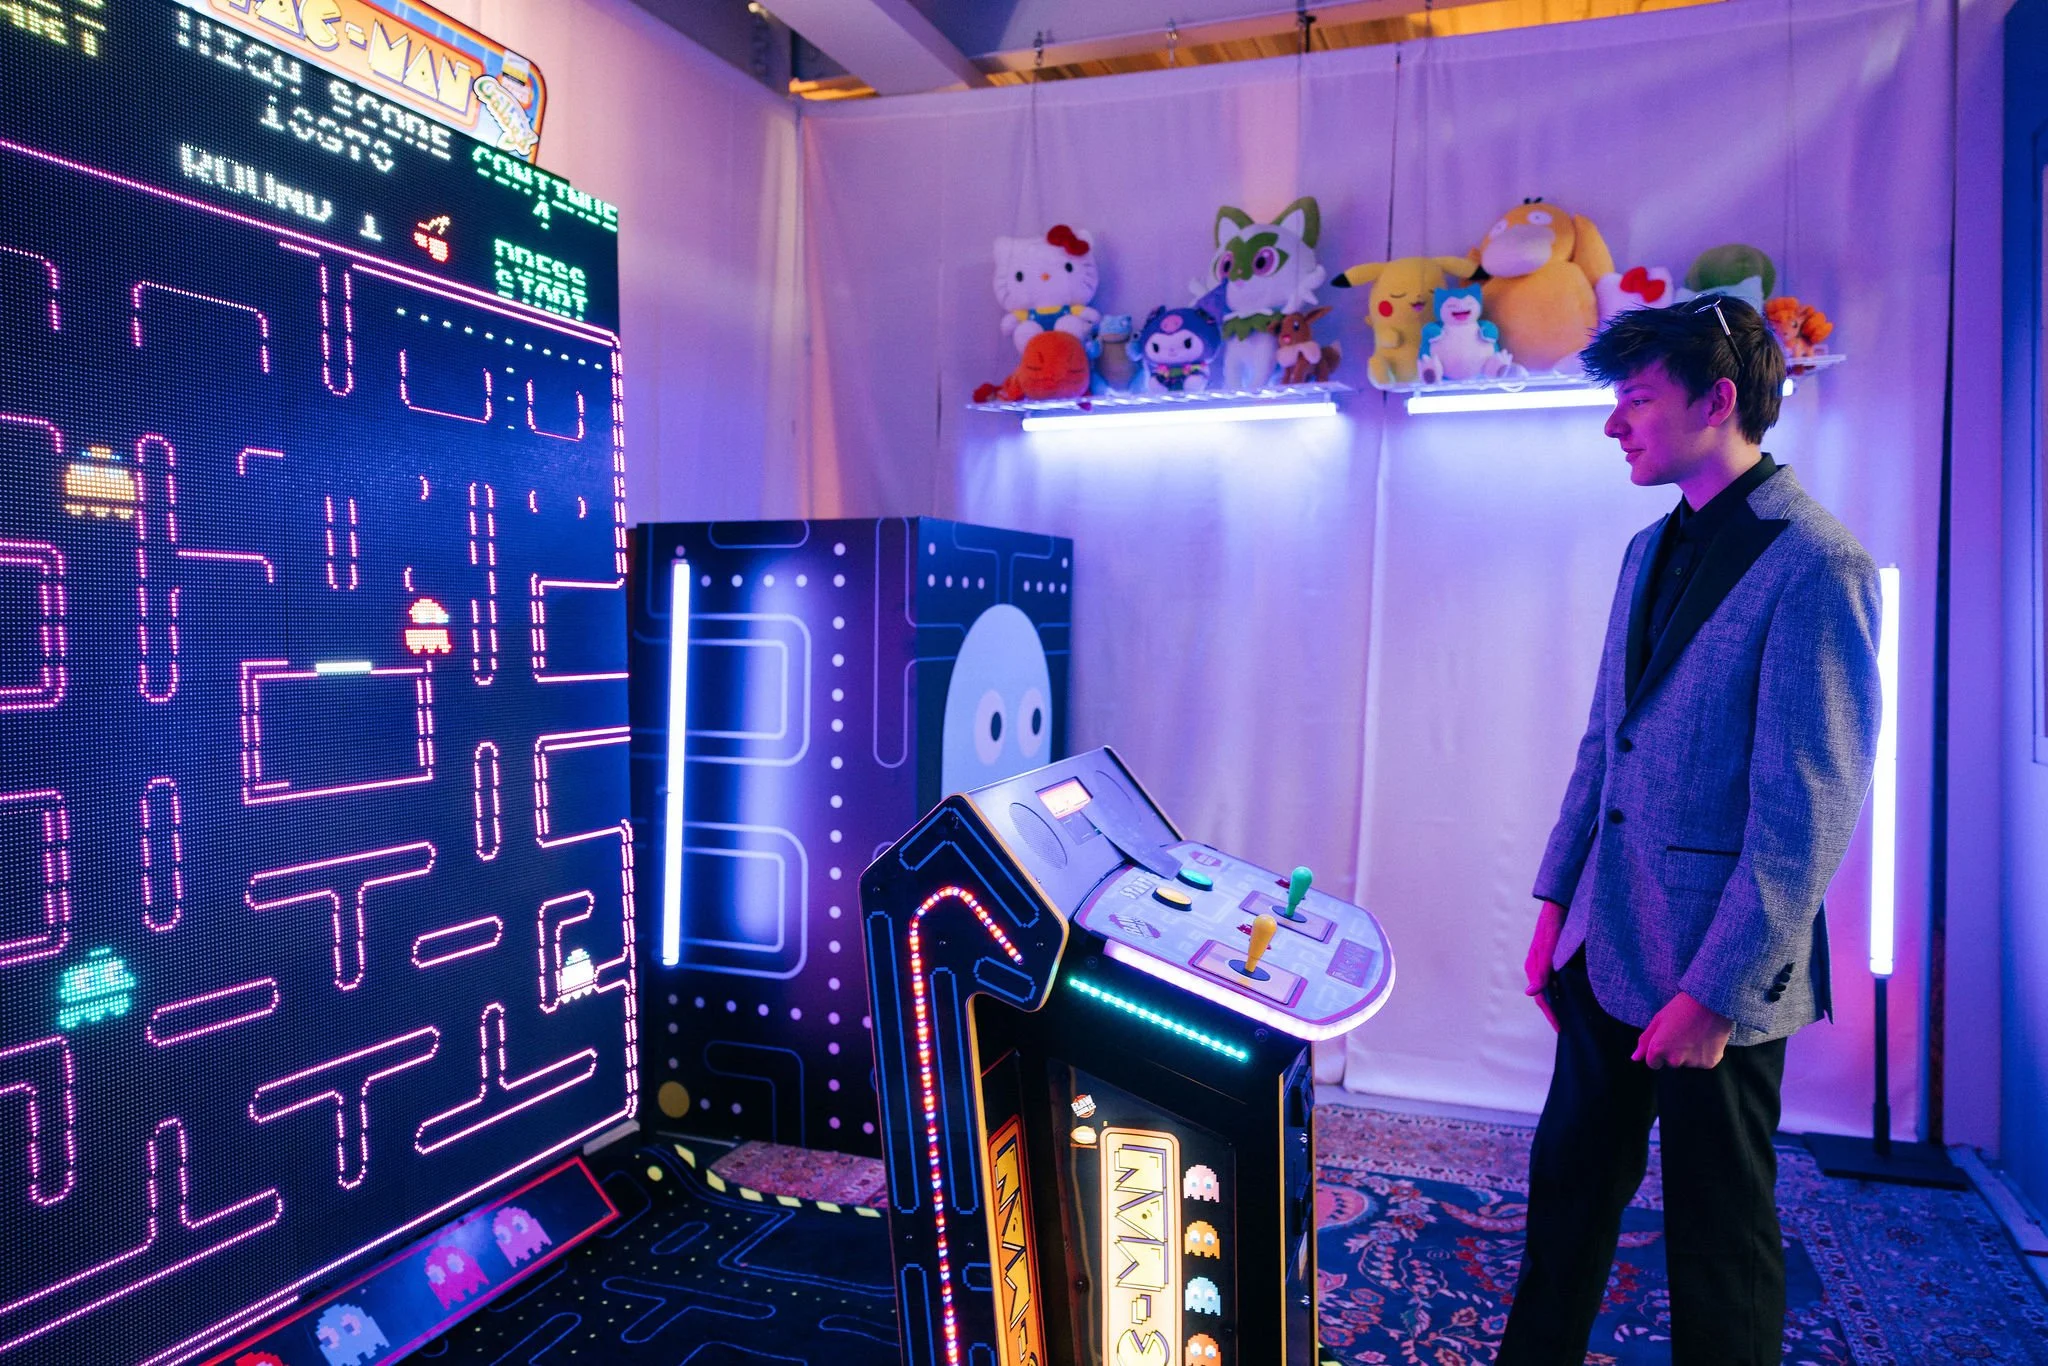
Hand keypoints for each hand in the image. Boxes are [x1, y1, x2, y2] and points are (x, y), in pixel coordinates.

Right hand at [1523, 900, 1566, 1031]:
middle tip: (1564, 1026)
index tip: (1560, 1029)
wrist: (1559, 906)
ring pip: (1549, 987)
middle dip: (1552, 1011)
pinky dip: (1560, 989)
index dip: (1550, 1015)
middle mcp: (1537, 966)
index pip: (1540, 998)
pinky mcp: (1552, 956)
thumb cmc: (1553, 926)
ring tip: (1568, 1014)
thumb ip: (1541, 971)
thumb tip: (1529, 993)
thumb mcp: (1548, 949)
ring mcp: (1544, 961)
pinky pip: (1554, 978)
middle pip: (1543, 995)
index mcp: (1533, 967)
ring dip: (1556, 1001)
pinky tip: (1570, 992)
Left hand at [1630, 992, 1734, 1069]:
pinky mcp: (1709, 1062)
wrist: (1711, 1003)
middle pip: (1671, 1063)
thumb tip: (1635, 1058)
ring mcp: (1693, 1063)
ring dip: (1689, 1053)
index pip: (1653, 1064)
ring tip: (1695, 1033)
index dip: (1659, 1051)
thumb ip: (1645, 1041)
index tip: (1667, 1040)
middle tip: (1683, 1033)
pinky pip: (1703, 1061)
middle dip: (1674, 1052)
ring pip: (1688, 1062)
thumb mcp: (1658, 1020)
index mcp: (1658, 1050)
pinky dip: (1704, 1053)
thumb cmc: (1681, 1008)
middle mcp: (1674, 1060)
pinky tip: (1706, 1038)